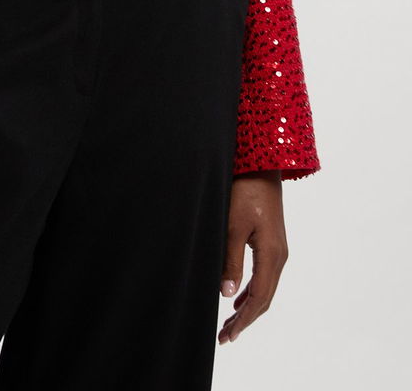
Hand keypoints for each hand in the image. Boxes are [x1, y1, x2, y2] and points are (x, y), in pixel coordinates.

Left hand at [218, 171, 288, 343]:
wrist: (262, 166)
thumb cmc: (245, 191)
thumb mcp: (233, 226)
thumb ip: (231, 260)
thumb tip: (227, 295)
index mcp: (272, 255)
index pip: (258, 298)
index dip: (243, 320)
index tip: (227, 336)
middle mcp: (279, 256)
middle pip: (264, 298)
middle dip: (245, 320)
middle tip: (224, 337)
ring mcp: (278, 250)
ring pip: (265, 289)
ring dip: (248, 307)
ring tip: (229, 323)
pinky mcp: (272, 243)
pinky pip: (264, 276)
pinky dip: (252, 291)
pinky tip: (238, 297)